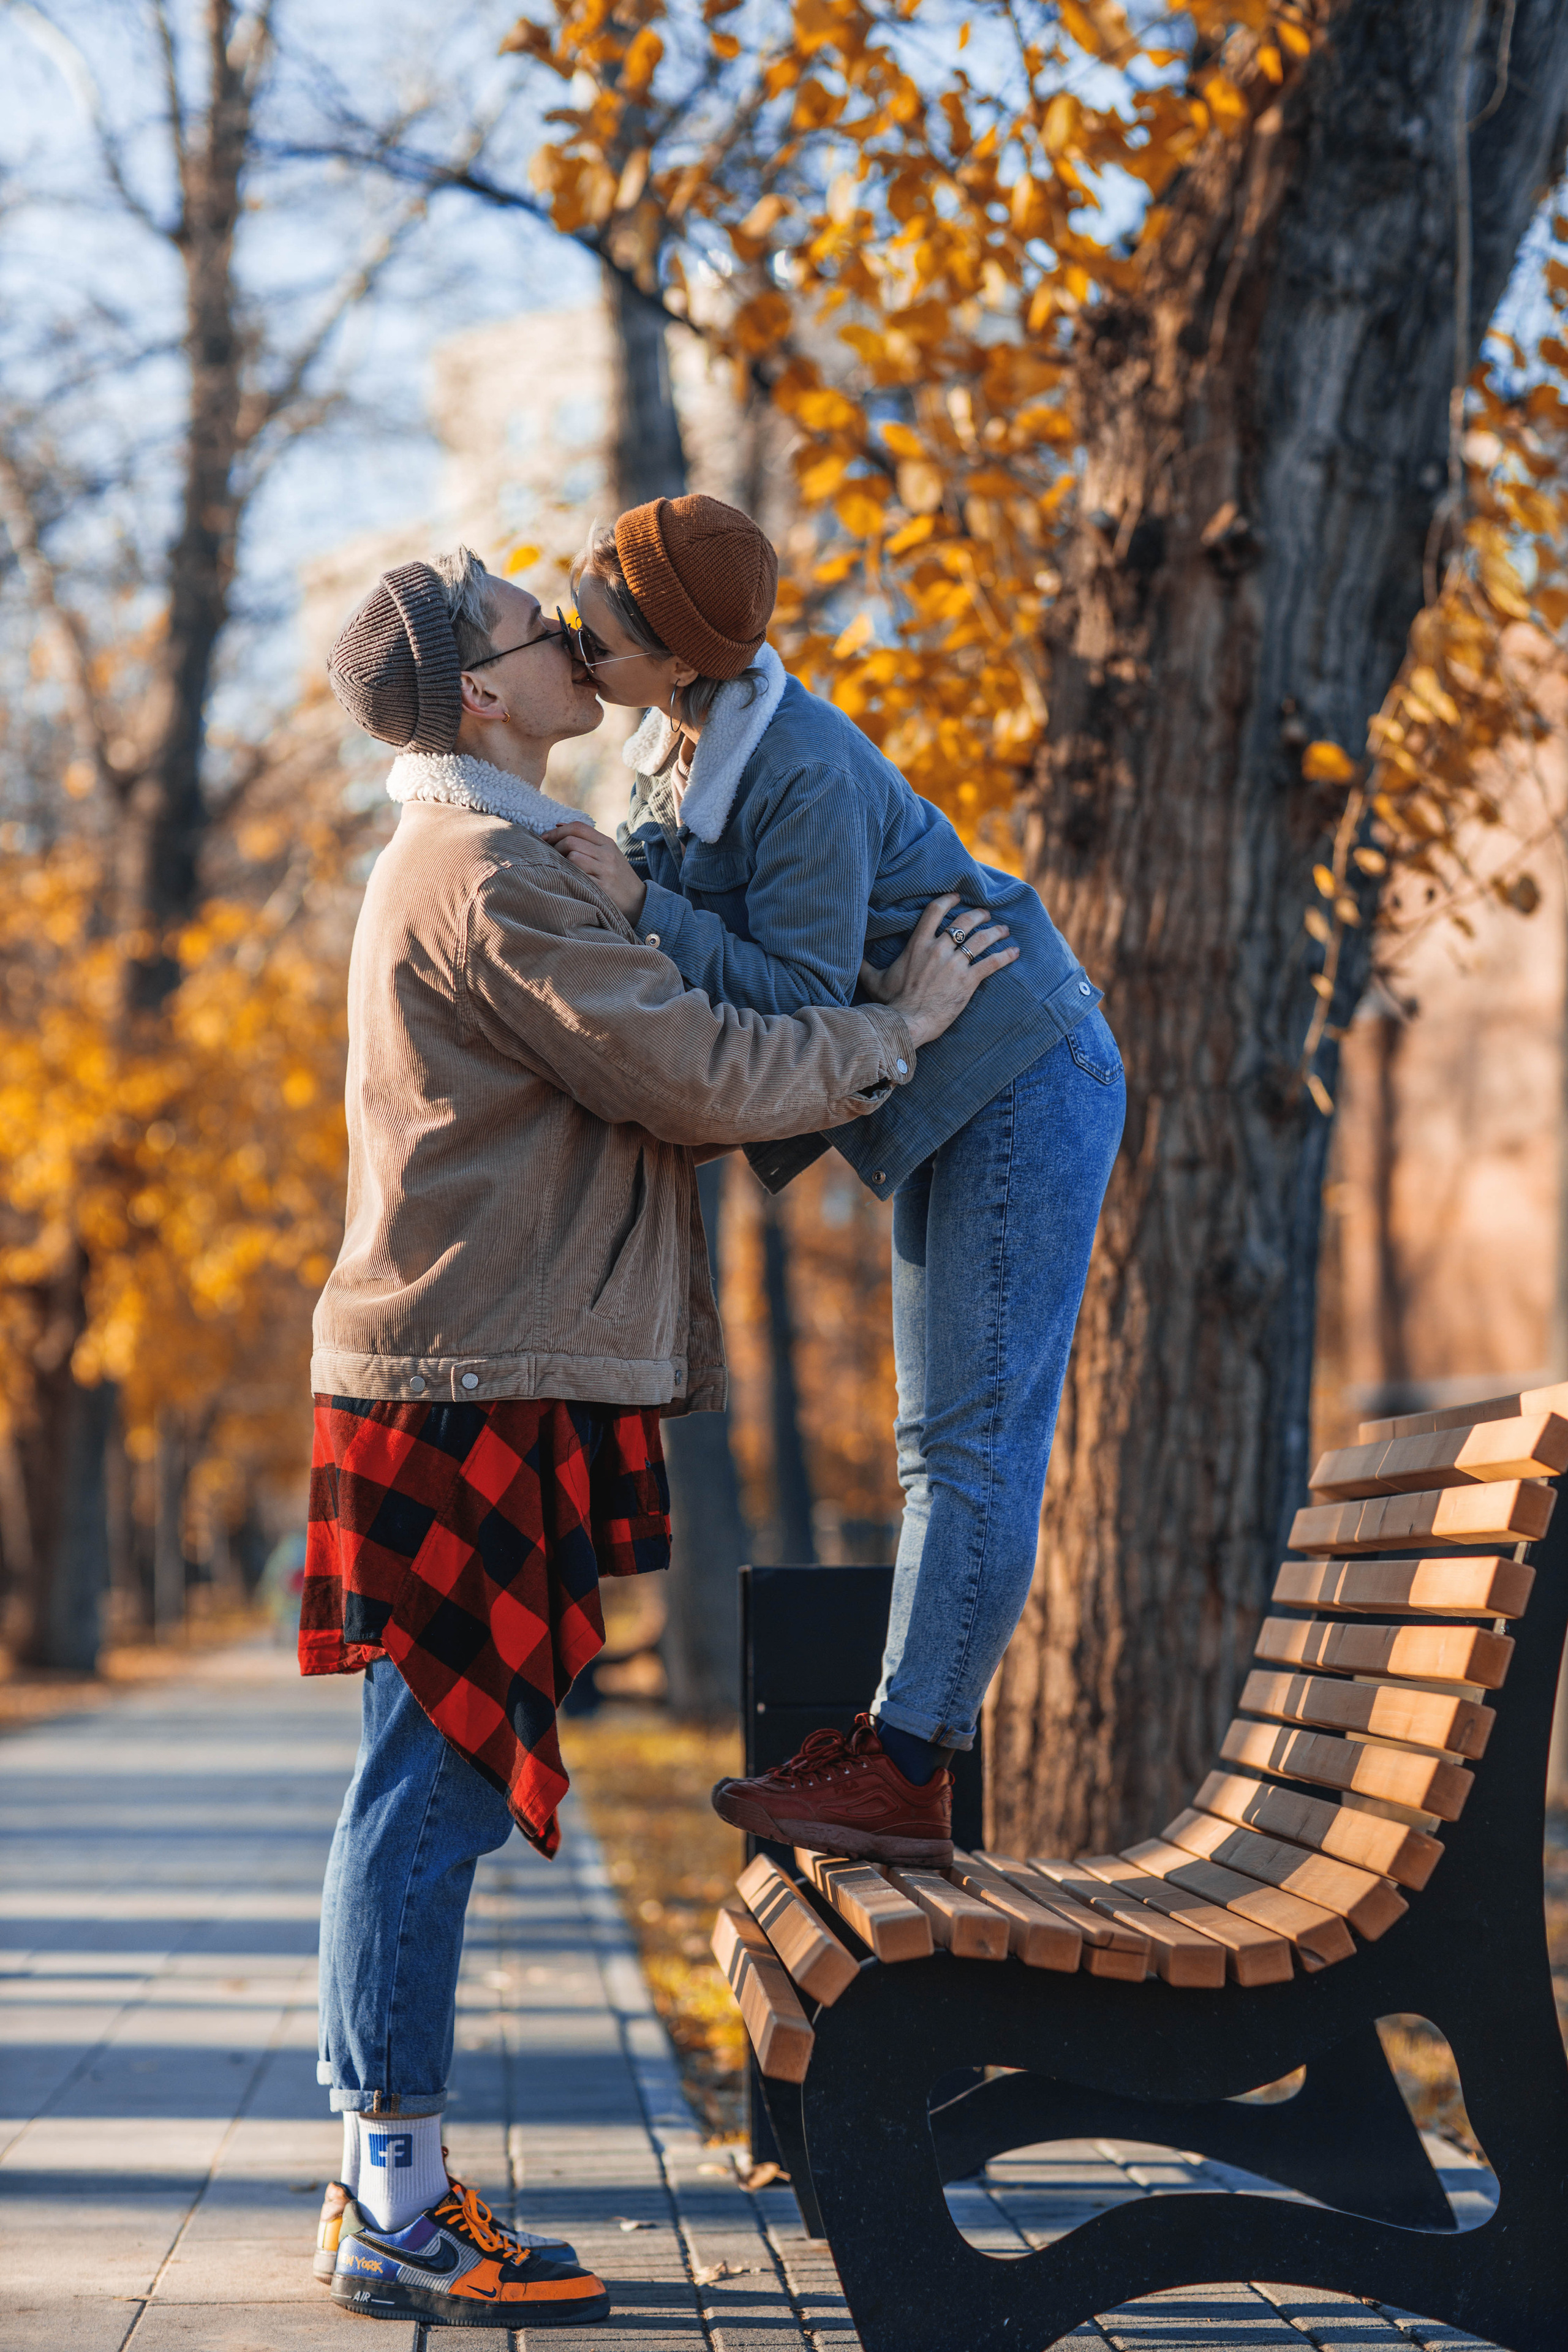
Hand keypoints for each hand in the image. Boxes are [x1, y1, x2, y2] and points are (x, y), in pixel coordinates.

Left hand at [545, 821, 647, 923]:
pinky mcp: (602, 887)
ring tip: (559, 868)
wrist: (639, 902)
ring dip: (560, 862)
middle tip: (549, 856)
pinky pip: (577, 876)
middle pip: (571, 841)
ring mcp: (605, 871)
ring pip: (573, 857)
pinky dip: (567, 876)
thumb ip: (586, 841)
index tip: (544, 838)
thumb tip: (558, 825)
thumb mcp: (608, 854)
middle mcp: (607, 854)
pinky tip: (565, 879)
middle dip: (554, 846)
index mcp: (607, 843)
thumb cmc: (617, 877)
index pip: (578, 827)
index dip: (557, 831)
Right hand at [873, 894, 1016, 1048]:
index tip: (956, 896)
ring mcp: (954, 965)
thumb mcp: (874, 979)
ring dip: (995, 932)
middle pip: (963, 922)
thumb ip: (865, 964)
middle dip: (978, 914)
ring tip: (1003, 929)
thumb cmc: (890, 1003)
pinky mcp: (968, 981)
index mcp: (917, 945)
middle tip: (985, 913)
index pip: (934, 912)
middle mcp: (938, 950)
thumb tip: (852, 955)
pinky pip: (992, 963)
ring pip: (981, 939)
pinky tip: (1015, 952)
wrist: (907, 1022)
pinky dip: (1006, 956)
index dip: (948, 900)